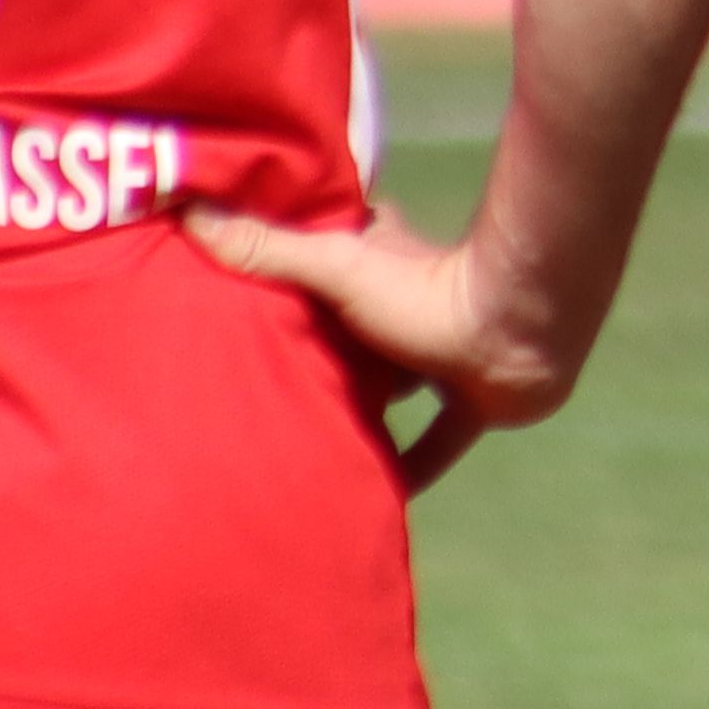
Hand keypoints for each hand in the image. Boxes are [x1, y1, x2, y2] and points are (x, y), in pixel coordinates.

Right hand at [185, 202, 584, 493]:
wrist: (520, 329)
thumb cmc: (425, 289)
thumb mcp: (337, 267)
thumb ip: (270, 249)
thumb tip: (188, 211)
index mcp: (381, 265)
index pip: (333, 254)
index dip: (298, 266)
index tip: (248, 290)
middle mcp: (412, 308)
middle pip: (355, 332)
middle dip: (319, 354)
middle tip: (260, 388)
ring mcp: (445, 356)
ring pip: (394, 386)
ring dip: (361, 411)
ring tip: (301, 444)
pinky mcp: (475, 403)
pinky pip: (435, 444)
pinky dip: (407, 470)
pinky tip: (370, 497)